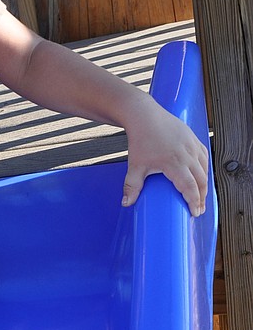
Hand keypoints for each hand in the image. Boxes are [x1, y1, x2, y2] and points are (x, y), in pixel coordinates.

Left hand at [121, 100, 209, 216]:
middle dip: (202, 197)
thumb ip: (132, 186)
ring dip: (204, 184)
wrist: (145, 116)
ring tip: (200, 196)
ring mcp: (192, 145)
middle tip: (198, 210)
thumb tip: (126, 204)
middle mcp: (187, 154)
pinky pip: (204, 157)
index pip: (190, 187)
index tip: (194, 213)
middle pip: (201, 181)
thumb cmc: (141, 140)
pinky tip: (200, 177)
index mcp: (174, 163)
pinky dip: (204, 169)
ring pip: (205, 169)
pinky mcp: (194, 139)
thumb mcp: (135, 166)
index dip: (194, 202)